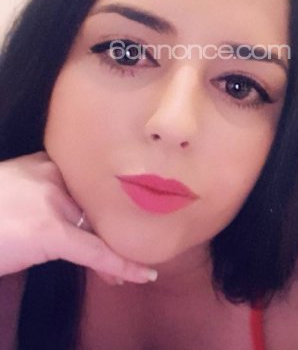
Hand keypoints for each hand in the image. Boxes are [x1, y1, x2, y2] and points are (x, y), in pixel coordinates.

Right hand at [0, 151, 156, 284]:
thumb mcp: (14, 192)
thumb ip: (43, 194)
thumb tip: (71, 218)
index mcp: (44, 163)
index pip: (87, 185)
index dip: (106, 208)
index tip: (122, 218)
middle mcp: (52, 176)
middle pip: (95, 208)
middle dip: (110, 233)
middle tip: (128, 255)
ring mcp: (52, 202)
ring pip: (97, 229)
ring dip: (114, 253)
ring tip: (131, 272)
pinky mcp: (50, 231)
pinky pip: (95, 251)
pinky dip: (120, 264)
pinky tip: (142, 274)